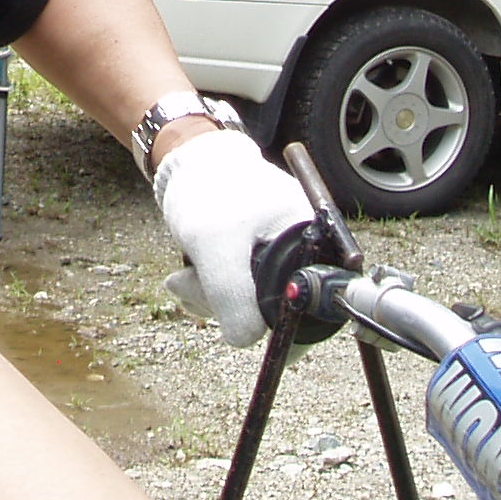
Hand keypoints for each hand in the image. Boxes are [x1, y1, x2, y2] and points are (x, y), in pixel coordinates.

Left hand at [153, 128, 312, 346]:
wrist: (185, 159)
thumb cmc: (208, 190)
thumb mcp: (215, 243)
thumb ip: (230, 294)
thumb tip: (246, 340)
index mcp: (314, 238)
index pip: (318, 304)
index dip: (289, 329)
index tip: (257, 339)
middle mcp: (305, 247)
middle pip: (281, 309)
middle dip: (230, 310)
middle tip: (189, 291)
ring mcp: (279, 253)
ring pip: (252, 305)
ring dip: (212, 301)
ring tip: (182, 280)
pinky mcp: (254, 258)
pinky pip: (237, 293)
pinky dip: (211, 292)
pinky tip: (186, 278)